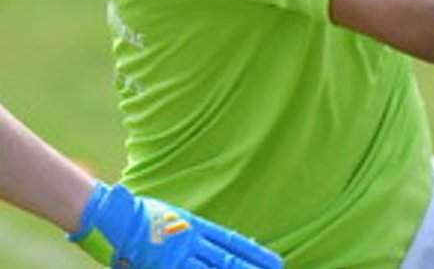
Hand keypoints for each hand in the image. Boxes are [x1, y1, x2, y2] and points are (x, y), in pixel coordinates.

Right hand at [69, 183, 281, 268]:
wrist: (113, 214)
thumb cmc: (138, 217)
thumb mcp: (171, 219)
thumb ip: (189, 232)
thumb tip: (205, 243)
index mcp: (196, 228)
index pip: (233, 242)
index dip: (253, 253)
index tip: (275, 261)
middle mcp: (192, 242)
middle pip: (228, 260)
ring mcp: (178, 255)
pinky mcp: (165, 264)